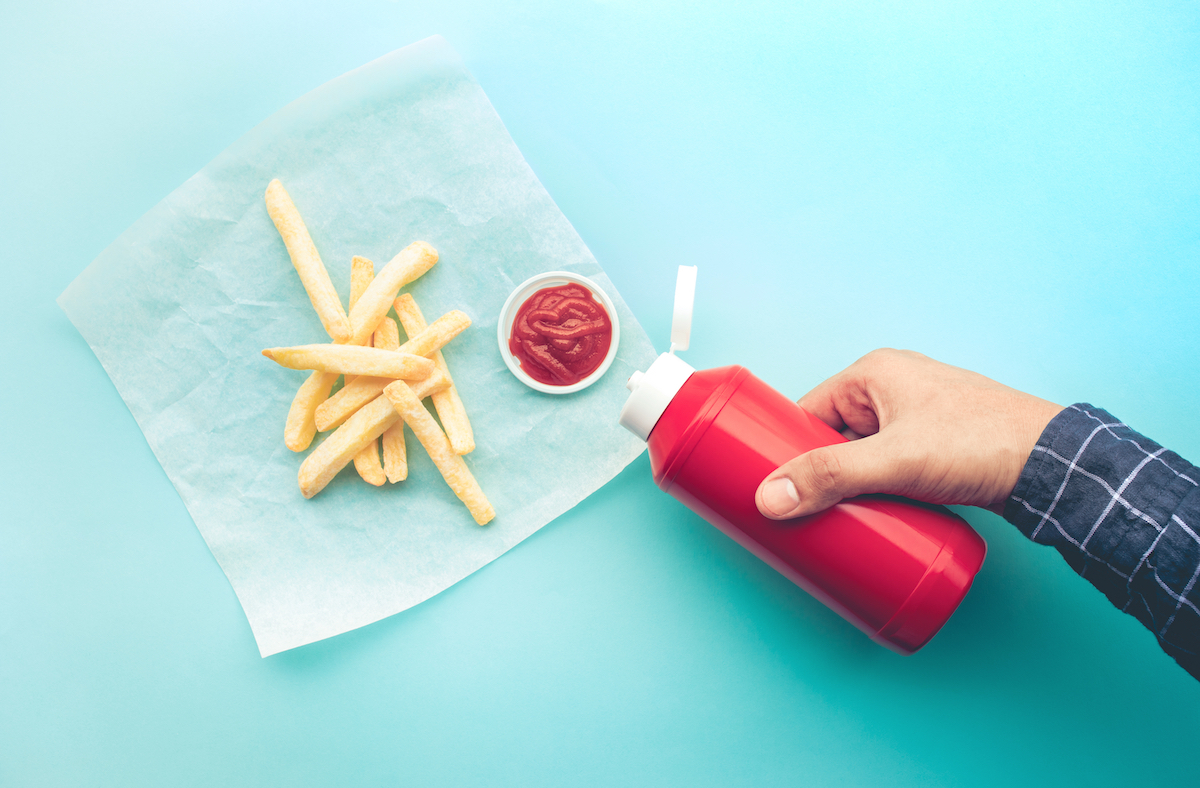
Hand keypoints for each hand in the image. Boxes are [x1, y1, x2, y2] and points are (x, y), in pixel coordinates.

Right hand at [754, 349, 1062, 518]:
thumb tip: (770, 498)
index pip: (807, 410)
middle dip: (815, 475)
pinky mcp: (936, 449)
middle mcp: (892, 390)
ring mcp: (916, 420)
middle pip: (831, 438)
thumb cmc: (978, 444)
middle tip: (797, 514)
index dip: (783, 447)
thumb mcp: (893, 461)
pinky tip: (864, 516)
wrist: (1053, 467)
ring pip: (860, 457)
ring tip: (827, 523)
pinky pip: (886, 469)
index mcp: (873, 374)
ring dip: (845, 488)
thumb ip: (830, 478)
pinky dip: (873, 491)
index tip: (766, 484)